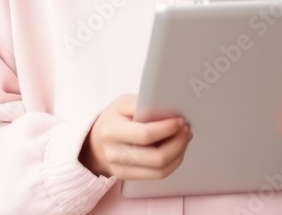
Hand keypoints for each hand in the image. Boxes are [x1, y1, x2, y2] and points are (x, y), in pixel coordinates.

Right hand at [78, 93, 192, 179]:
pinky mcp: (130, 178)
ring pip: (160, 170)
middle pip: (156, 158)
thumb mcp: (124, 103)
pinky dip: (173, 162)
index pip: (145, 135)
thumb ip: (144, 105)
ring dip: (179, 154)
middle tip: (186, 129)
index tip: (180, 121)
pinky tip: (176, 148)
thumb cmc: (114, 118)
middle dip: (178, 143)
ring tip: (184, 138)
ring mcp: (122, 169)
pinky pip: (158, 175)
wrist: (95, 141)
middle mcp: (115, 154)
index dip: (167, 129)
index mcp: (111, 131)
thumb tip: (171, 111)